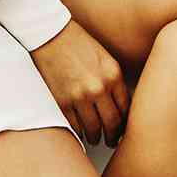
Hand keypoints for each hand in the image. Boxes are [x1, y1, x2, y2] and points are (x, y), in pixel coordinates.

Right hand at [32, 20, 128, 142]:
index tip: (123, 129)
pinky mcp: (61, 101)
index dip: (125, 124)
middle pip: (112, 123)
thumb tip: (120, 106)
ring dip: (95, 137)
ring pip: (93, 129)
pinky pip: (74, 126)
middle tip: (112, 141)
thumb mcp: (105, 59)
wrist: (50, 35)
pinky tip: (80, 130)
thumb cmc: (78, 44)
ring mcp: (79, 96)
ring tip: (95, 138)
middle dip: (113, 136)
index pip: (126, 109)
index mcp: (113, 75)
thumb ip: (114, 81)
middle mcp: (99, 88)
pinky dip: (78, 131)